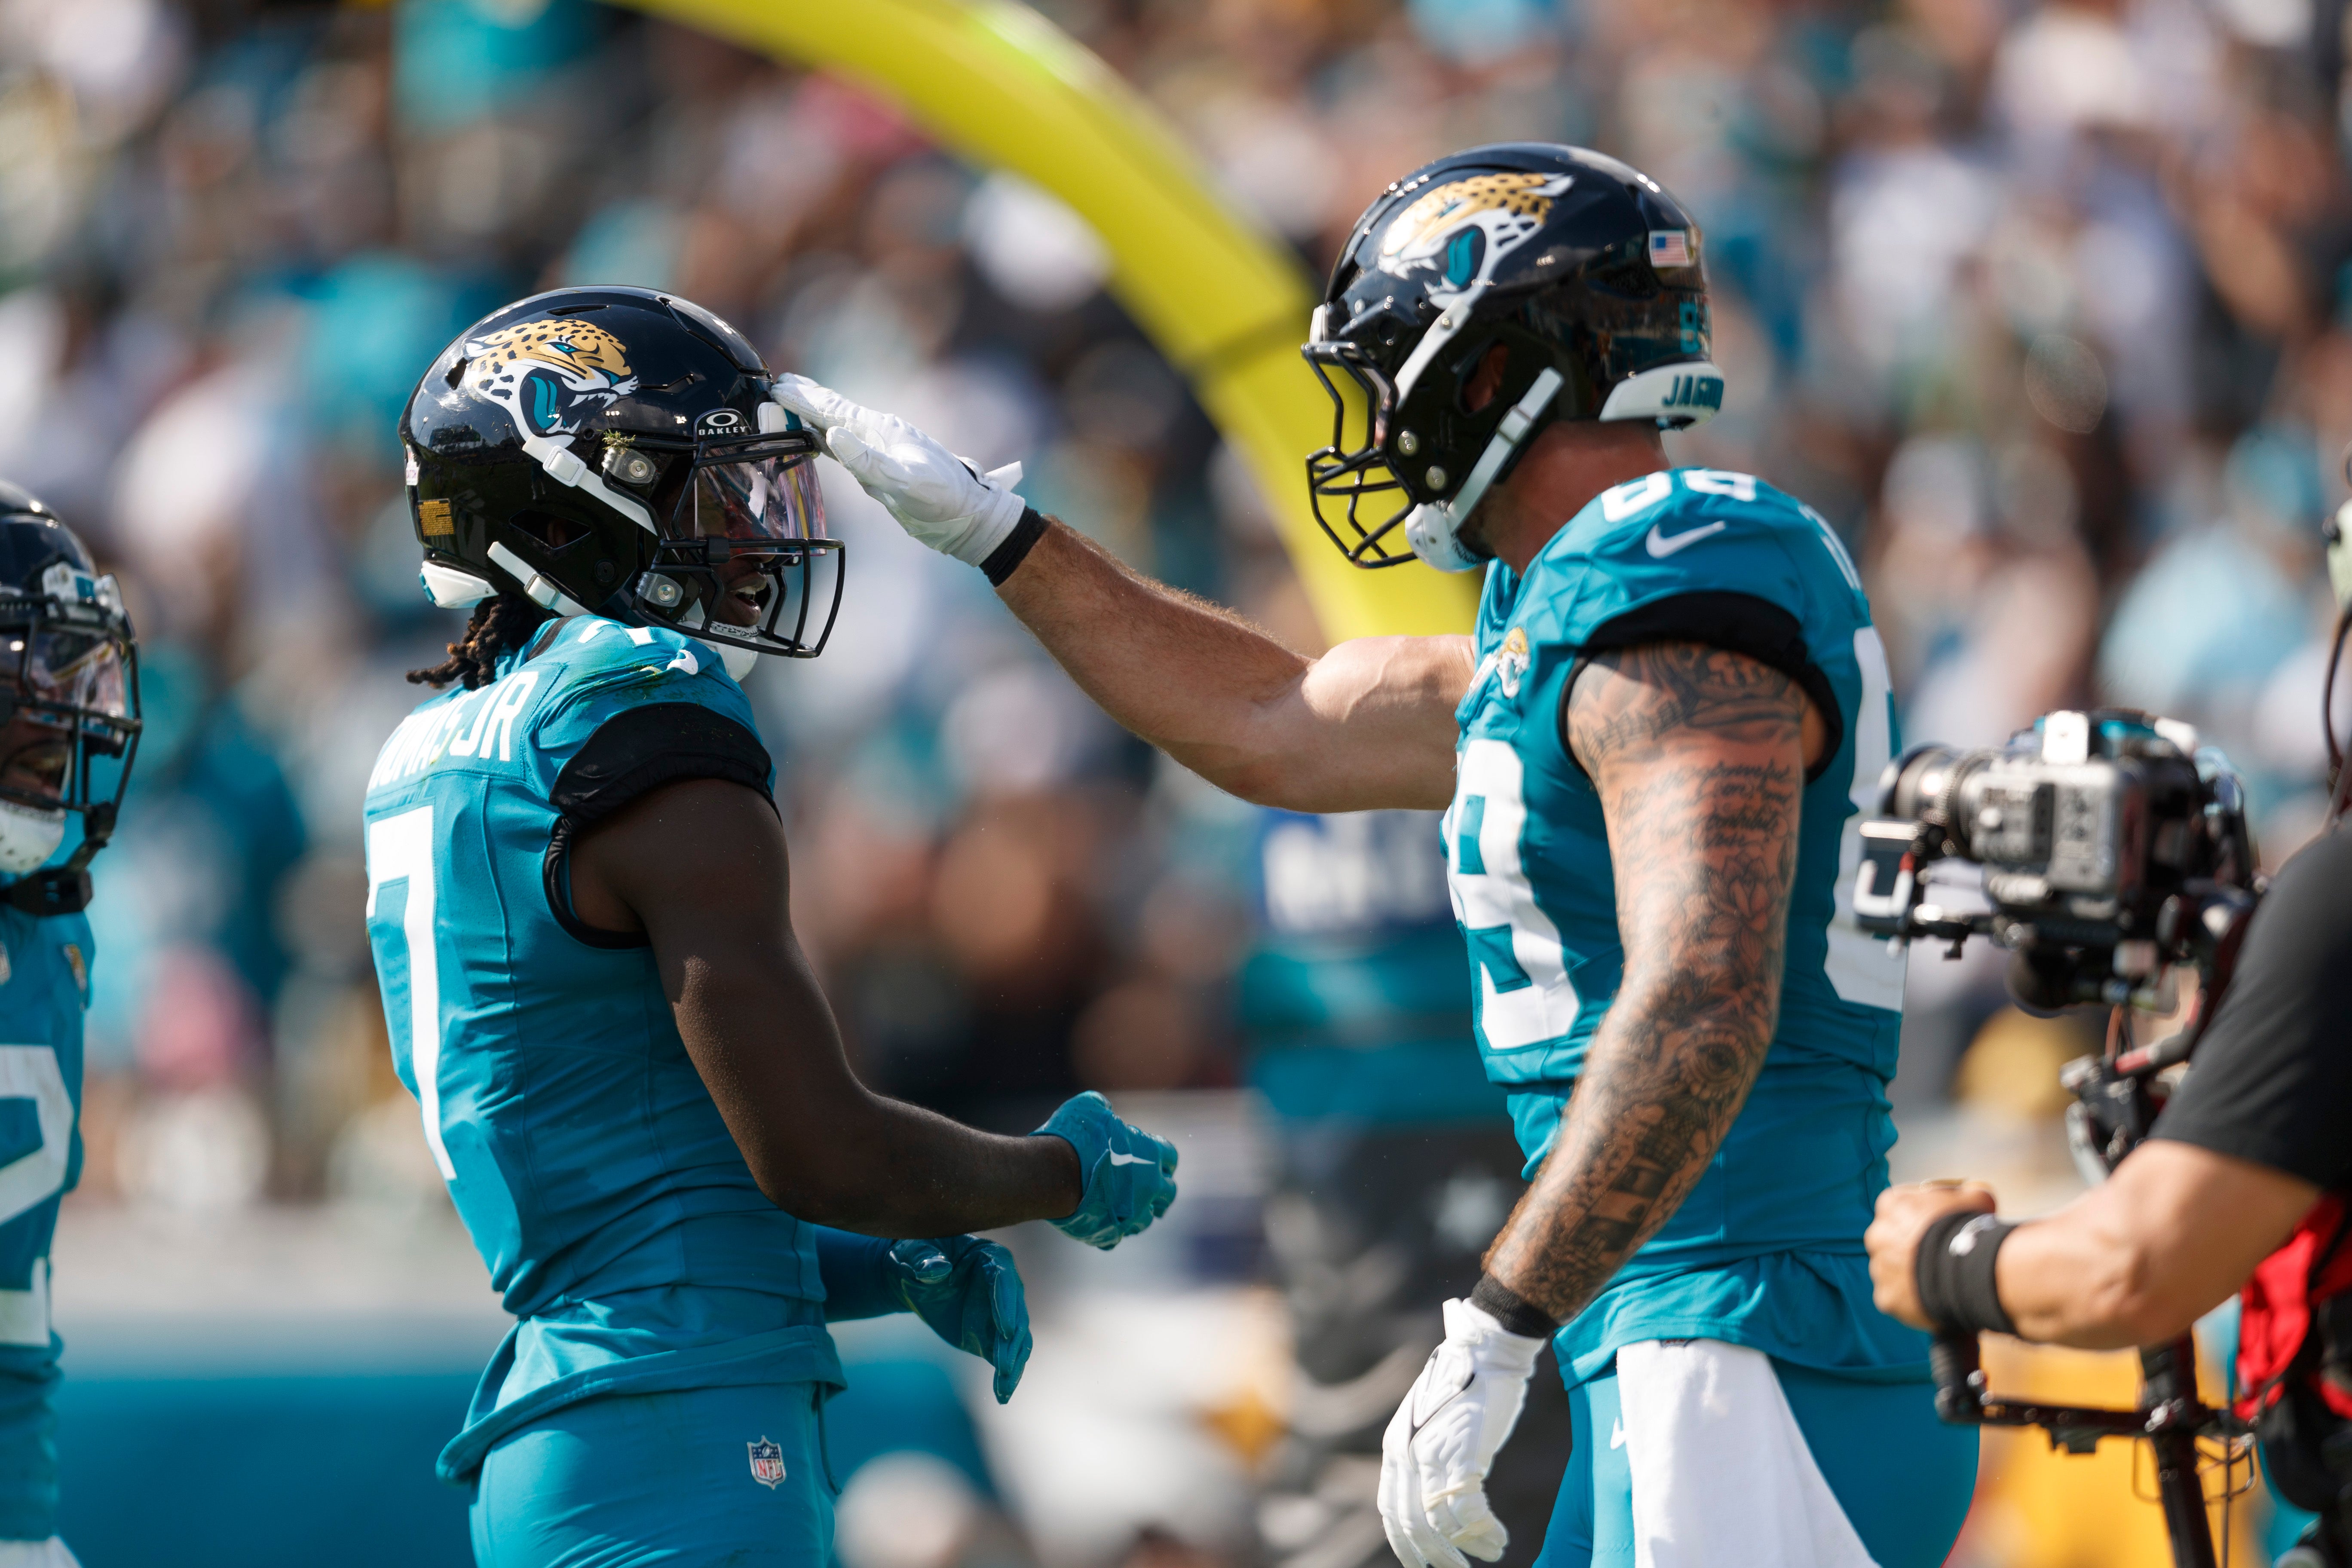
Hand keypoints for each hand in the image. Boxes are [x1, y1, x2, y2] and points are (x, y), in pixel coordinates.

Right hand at [769, 374, 1025, 564]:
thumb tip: (833, 435)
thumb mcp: (905, 481)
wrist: (967, 517)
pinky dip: (826, 441)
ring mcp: (879, 452)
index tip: (778, 386)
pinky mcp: (881, 471)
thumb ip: (868, 460)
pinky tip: (819, 440)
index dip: (804, 399)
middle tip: (777, 385)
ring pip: (838, 428)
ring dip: (814, 417)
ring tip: (792, 406)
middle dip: (806, 399)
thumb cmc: (942, 498)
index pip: (834, 409)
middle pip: (834, 411)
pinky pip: (846, 450)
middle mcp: (878, 435)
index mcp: (881, 430)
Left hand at [883, 1236, 1033, 1403]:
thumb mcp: (915, 1252)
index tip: (1006, 1331)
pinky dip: (1005, 1375)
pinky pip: (1003, 1356)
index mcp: (990, 1257)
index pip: (1003, 1280)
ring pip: (1016, 1340)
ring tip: (1004, 1388)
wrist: (912, 1276)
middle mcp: (1004, 1285)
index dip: (1006, 1305)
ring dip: (1012, 1363)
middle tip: (1004, 1367)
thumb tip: (936, 1270)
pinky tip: (1002, 1395)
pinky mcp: (991, 1335)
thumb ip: (925, 1259)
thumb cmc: (915, 1255)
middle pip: (1016, 1314)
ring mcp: (1001, 1312)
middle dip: (1011, 1342)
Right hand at [1032, 1090, 1178, 1248]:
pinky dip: (1111, 1229)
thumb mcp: (1088, 1108)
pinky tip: (1100, 1221)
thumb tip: (1104, 1107)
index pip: (1170, 1156)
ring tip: (1123, 1208)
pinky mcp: (1113, 1232)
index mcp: (1150, 1154)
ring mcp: (1133, 1213)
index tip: (1154, 1159)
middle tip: (1149, 1189)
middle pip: (1169, 1192)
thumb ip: (1102, 1107)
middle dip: (1160, 1191)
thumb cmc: (1073, 1138)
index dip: (1162, 1158)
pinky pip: (1118, 1235)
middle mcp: (1149, 1186)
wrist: (1054, 1174)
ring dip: (1138, 1213)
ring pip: (1147, 1219)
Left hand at [1379, 1299, 1544, 1567]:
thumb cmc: (1468, 1388)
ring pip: (1441, 1523)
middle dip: (1436, 1555)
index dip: (1406, 1544)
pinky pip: (1469, 1510)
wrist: (1488, 1350)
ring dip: (1467, 1546)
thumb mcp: (1436, 1428)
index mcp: (1396, 1447)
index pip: (1391, 1510)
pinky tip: (1499, 1536)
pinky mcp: (1463, 1453)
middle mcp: (1407, 1453)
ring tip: (1492, 1551)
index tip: (1422, 1565)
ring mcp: (1433, 1453)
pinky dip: (1485, 1531)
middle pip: (1413, 1523)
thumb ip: (1430, 1460)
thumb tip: (1440, 1504)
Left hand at [1867, 1181, 1997, 1329]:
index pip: (1899, 1208)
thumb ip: (1968, 1192)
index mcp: (1891, 1205)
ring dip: (1909, 1276)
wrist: (1970, 1269)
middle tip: (1937, 1258)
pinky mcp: (1886, 1297)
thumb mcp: (1977, 1198)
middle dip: (1909, 1248)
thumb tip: (1973, 1191)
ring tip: (1938, 1282)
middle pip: (1890, 1241)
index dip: (1921, 1219)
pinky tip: (1932, 1299)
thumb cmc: (1970, 1229)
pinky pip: (1896, 1299)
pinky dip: (1911, 1301)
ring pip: (1892, 1272)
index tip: (1938, 1228)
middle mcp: (1877, 1235)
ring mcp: (1879, 1268)